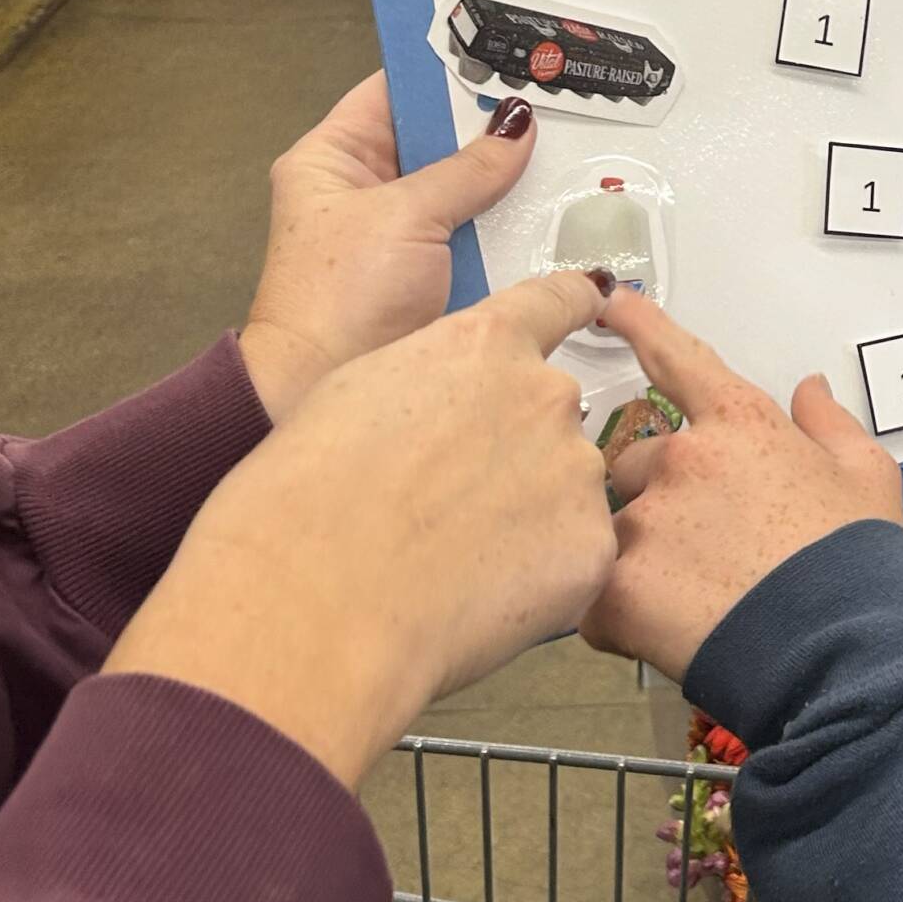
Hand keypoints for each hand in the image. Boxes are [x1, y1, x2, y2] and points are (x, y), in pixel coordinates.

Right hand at [109, 271, 620, 785]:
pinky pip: (576, 557)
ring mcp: (576, 473)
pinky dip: (541, 576)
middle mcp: (545, 396)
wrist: (314, 600)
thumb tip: (450, 410)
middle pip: (554, 415)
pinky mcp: (591, 549)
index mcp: (483, 344)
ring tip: (455, 559)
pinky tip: (477, 595)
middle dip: (517, 452)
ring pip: (567, 490)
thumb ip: (432, 383)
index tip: (597, 302)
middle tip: (452, 505)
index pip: (558, 301)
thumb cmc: (305, 501)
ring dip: (531, 517)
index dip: (577, 303)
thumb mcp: (357, 392)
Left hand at [240, 76, 537, 424]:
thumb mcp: (406, 216)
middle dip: (491, 127)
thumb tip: (517, 124)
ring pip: (465, 190)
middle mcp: (366, 190)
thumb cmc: (341, 296)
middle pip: (438, 140)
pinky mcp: (432, 276)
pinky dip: (511, 226)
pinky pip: (478, 236)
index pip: (394, 91)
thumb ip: (468, 169)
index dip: (445, 70)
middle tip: (553, 101)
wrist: (318, 390)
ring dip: (508, 180)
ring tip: (567, 149)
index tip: (504, 52)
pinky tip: (556, 208)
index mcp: (333, 158)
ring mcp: (402, 235)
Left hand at [578, 292, 901, 679]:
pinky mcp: (616, 591)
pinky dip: (621, 617)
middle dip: (658, 497)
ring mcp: (642, 524)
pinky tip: (667, 635)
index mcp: (739, 423)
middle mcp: (679, 460)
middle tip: (709, 549)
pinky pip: (596, 598)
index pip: (676, 356)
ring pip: (612, 529)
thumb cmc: (858, 560)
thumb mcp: (867, 476)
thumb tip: (810, 387)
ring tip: (692, 601)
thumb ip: (831, 424)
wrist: (840, 650)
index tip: (609, 302)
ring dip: (638, 557)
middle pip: (636, 462)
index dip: (640, 325)